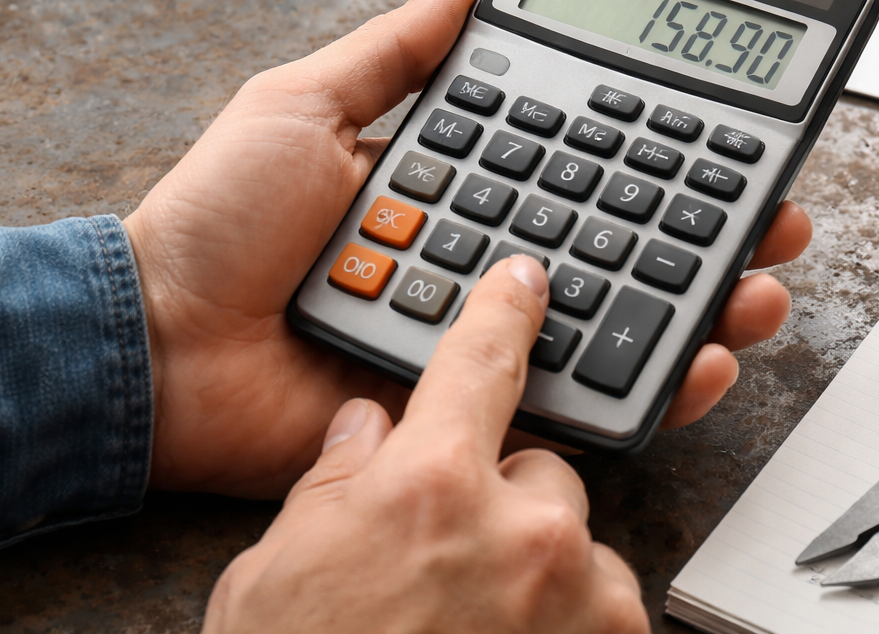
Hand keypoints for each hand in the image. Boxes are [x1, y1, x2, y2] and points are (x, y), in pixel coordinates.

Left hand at [126, 0, 810, 496]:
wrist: (159, 346)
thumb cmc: (214, 226)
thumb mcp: (302, 107)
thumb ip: (391, 55)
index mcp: (456, 186)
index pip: (580, 162)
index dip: (655, 151)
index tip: (721, 136)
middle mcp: (484, 260)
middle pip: (622, 242)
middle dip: (710, 229)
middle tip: (774, 213)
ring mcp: (485, 339)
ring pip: (620, 320)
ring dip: (705, 303)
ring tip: (759, 285)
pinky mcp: (475, 410)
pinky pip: (577, 400)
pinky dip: (652, 384)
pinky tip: (701, 358)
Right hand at [201, 257, 647, 633]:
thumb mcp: (278, 570)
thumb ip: (336, 480)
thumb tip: (370, 424)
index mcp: (426, 486)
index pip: (479, 362)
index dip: (503, 313)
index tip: (527, 280)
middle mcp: (518, 528)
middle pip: (539, 471)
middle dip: (502, 504)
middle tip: (448, 570)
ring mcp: (574, 596)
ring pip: (574, 545)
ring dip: (538, 572)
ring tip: (470, 631)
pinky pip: (601, 608)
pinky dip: (565, 623)